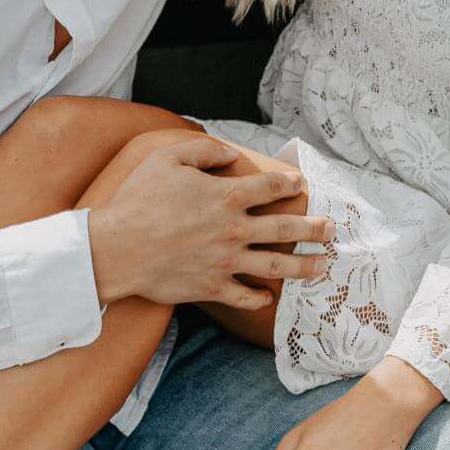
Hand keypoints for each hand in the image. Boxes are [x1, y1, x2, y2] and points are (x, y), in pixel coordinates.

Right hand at [88, 133, 334, 307]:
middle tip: (332, 229)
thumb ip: (204, 151)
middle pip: (286, 228)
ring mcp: (225, 261)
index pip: (270, 187)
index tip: (301, 184)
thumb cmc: (138, 200)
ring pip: (276, 265)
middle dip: (315, 228)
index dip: (289, 183)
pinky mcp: (211, 287)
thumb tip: (231, 153)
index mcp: (226, 196)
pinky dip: (259, 298)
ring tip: (323, 266)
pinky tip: (268, 297)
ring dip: (304, 266)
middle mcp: (233, 229)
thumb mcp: (167, 158)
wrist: (116, 248)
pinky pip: (244, 296)